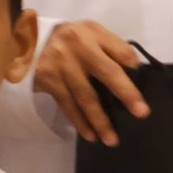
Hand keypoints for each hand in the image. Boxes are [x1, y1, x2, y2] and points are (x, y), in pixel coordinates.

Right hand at [33, 21, 147, 144]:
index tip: (141, 87)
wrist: (30, 40)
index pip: (122, 52)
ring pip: (85, 96)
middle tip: (141, 113)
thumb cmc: (70, 40)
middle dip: (126, 94)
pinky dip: (79, 122)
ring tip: (112, 139)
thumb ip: (111, 48)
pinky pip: (67, 105)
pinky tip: (90, 135)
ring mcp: (61, 64)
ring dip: (100, 120)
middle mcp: (77, 46)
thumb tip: (133, 75)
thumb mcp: (91, 33)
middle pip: (108, 73)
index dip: (134, 70)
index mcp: (93, 33)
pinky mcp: (48, 79)